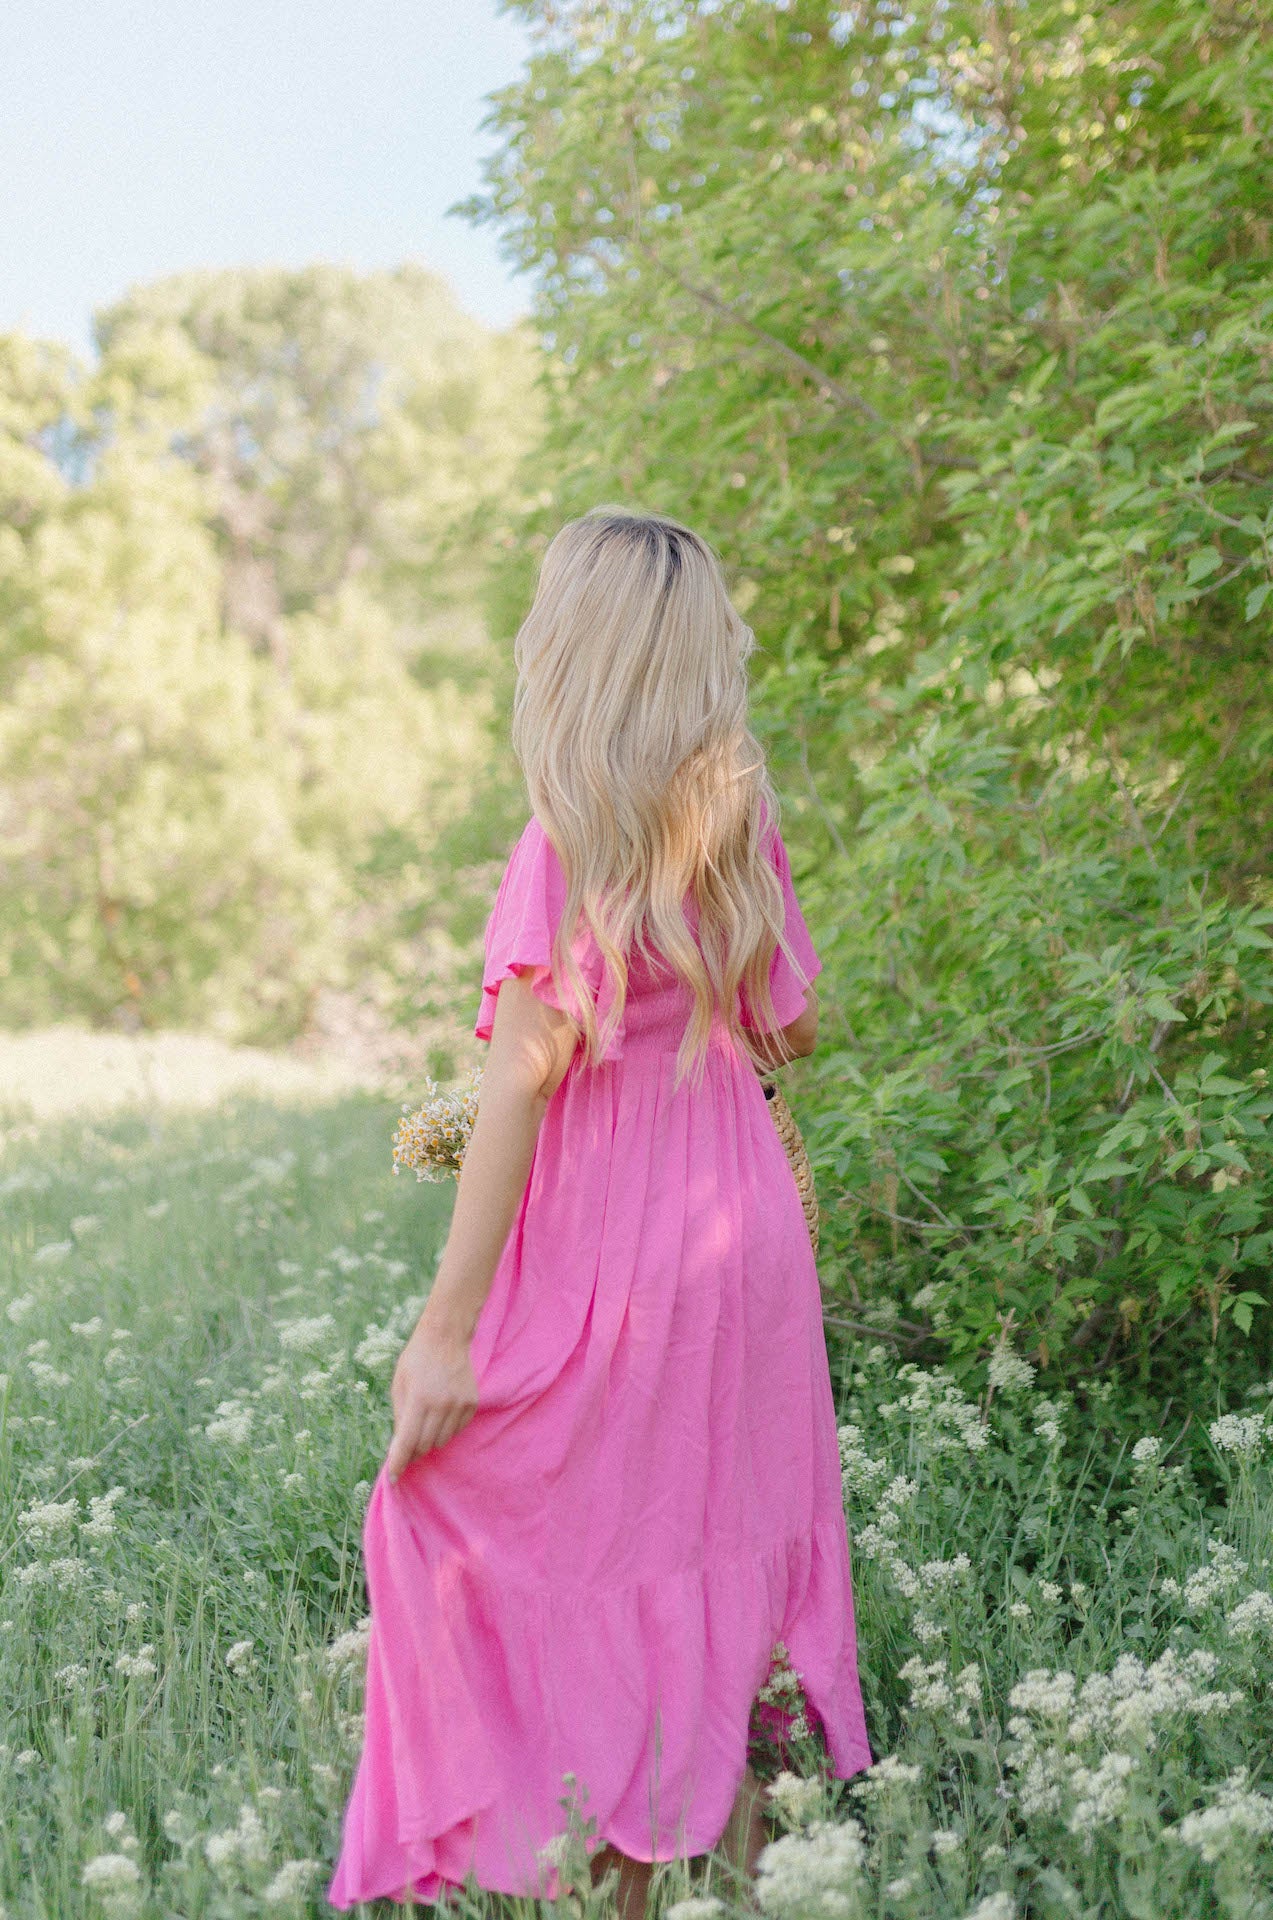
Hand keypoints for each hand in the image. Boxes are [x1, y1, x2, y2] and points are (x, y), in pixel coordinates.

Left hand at [384, 1323, 477, 1482]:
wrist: (446, 1337)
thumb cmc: (416, 1360)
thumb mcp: (399, 1386)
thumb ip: (400, 1417)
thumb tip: (400, 1447)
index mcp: (419, 1399)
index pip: (407, 1441)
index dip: (399, 1462)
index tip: (394, 1478)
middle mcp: (441, 1404)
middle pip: (425, 1445)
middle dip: (413, 1450)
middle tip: (407, 1445)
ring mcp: (459, 1404)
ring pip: (442, 1441)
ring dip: (430, 1439)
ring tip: (425, 1421)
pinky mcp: (472, 1403)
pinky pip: (457, 1430)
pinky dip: (446, 1429)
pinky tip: (441, 1412)